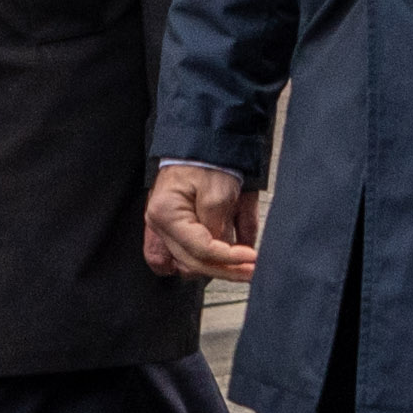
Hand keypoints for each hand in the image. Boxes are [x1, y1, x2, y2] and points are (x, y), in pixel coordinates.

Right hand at [147, 163, 261, 281]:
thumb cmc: (205, 160)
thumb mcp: (218, 194)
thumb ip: (218, 228)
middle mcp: (161, 227)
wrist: (203, 142)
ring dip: (220, 265)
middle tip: (252, 270)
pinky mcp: (180, 230)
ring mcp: (168, 231)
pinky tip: (236, 250)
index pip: (198, 250)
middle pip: (193, 264)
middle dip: (226, 270)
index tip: (250, 258)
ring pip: (192, 264)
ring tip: (245, 261)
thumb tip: (224, 254)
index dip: (228, 258)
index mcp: (165, 215)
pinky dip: (216, 255)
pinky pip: (194, 254)